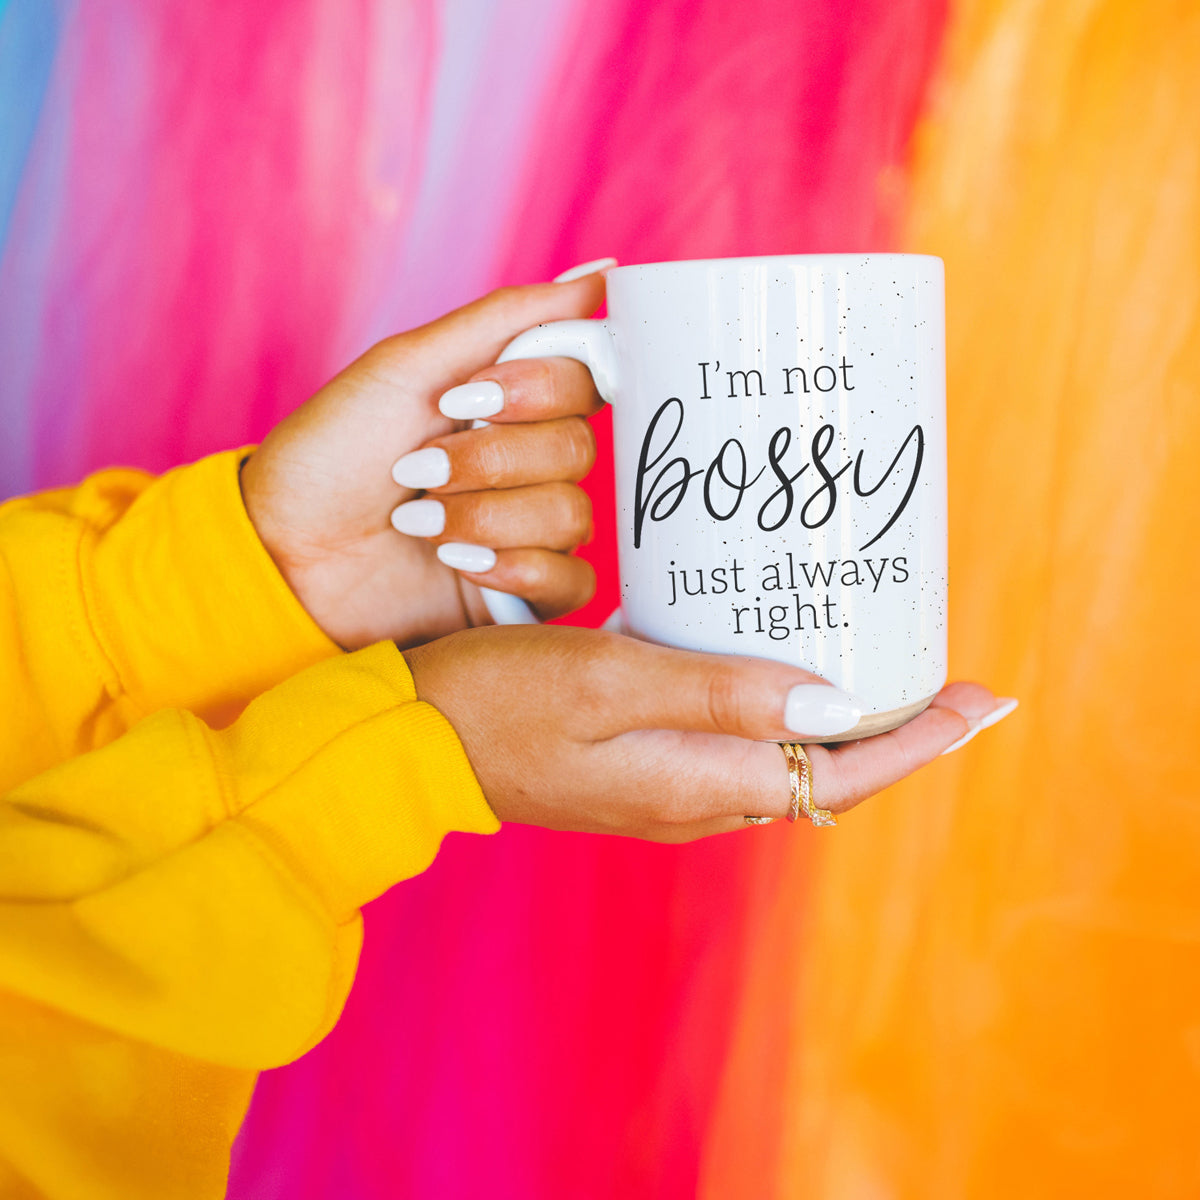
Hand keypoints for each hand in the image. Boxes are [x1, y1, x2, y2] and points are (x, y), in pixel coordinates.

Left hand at [240, 276, 606, 649]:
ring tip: (418, 523)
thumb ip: (509, 319)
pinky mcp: (524, 592)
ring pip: (572, 516)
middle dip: (492, 460)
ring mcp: (529, 528)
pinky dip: (518, 570)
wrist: (283, 551)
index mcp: (509, 400)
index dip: (541, 390)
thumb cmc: (331, 453)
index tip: (466, 396)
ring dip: (486, 517)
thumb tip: (603, 273)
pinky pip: (573, 581)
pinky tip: (460, 564)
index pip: (586, 379)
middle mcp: (529, 461)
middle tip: (418, 470)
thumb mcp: (408, 367)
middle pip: (579, 449)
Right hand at [405, 625, 1010, 840]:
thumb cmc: (498, 703)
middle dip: (895, 730)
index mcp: (698, 782)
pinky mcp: (640, 767)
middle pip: (827, 774)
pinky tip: (772, 661)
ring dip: (839, 722)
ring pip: (785, 760)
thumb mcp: (610, 683)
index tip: (982, 698)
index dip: (919, 738)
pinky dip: (778, 711)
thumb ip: (721, 694)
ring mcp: (667, 787)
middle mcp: (696, 798)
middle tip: (940, 670)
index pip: (843, 773)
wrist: (411, 746)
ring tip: (873, 659)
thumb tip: (838, 709)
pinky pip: (736, 744)